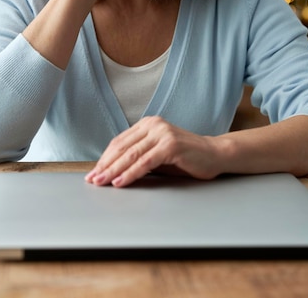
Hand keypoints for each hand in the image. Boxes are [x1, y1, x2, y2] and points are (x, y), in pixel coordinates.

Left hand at [85, 116, 220, 187]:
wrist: (215, 155)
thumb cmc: (185, 158)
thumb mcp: (157, 155)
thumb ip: (138, 157)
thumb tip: (112, 171)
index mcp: (147, 124)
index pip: (120, 142)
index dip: (105, 158)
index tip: (94, 172)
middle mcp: (153, 125)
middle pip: (122, 148)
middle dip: (105, 165)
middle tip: (93, 180)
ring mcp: (162, 133)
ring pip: (131, 155)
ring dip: (114, 171)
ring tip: (102, 182)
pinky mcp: (171, 145)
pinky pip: (145, 162)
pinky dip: (131, 173)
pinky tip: (120, 182)